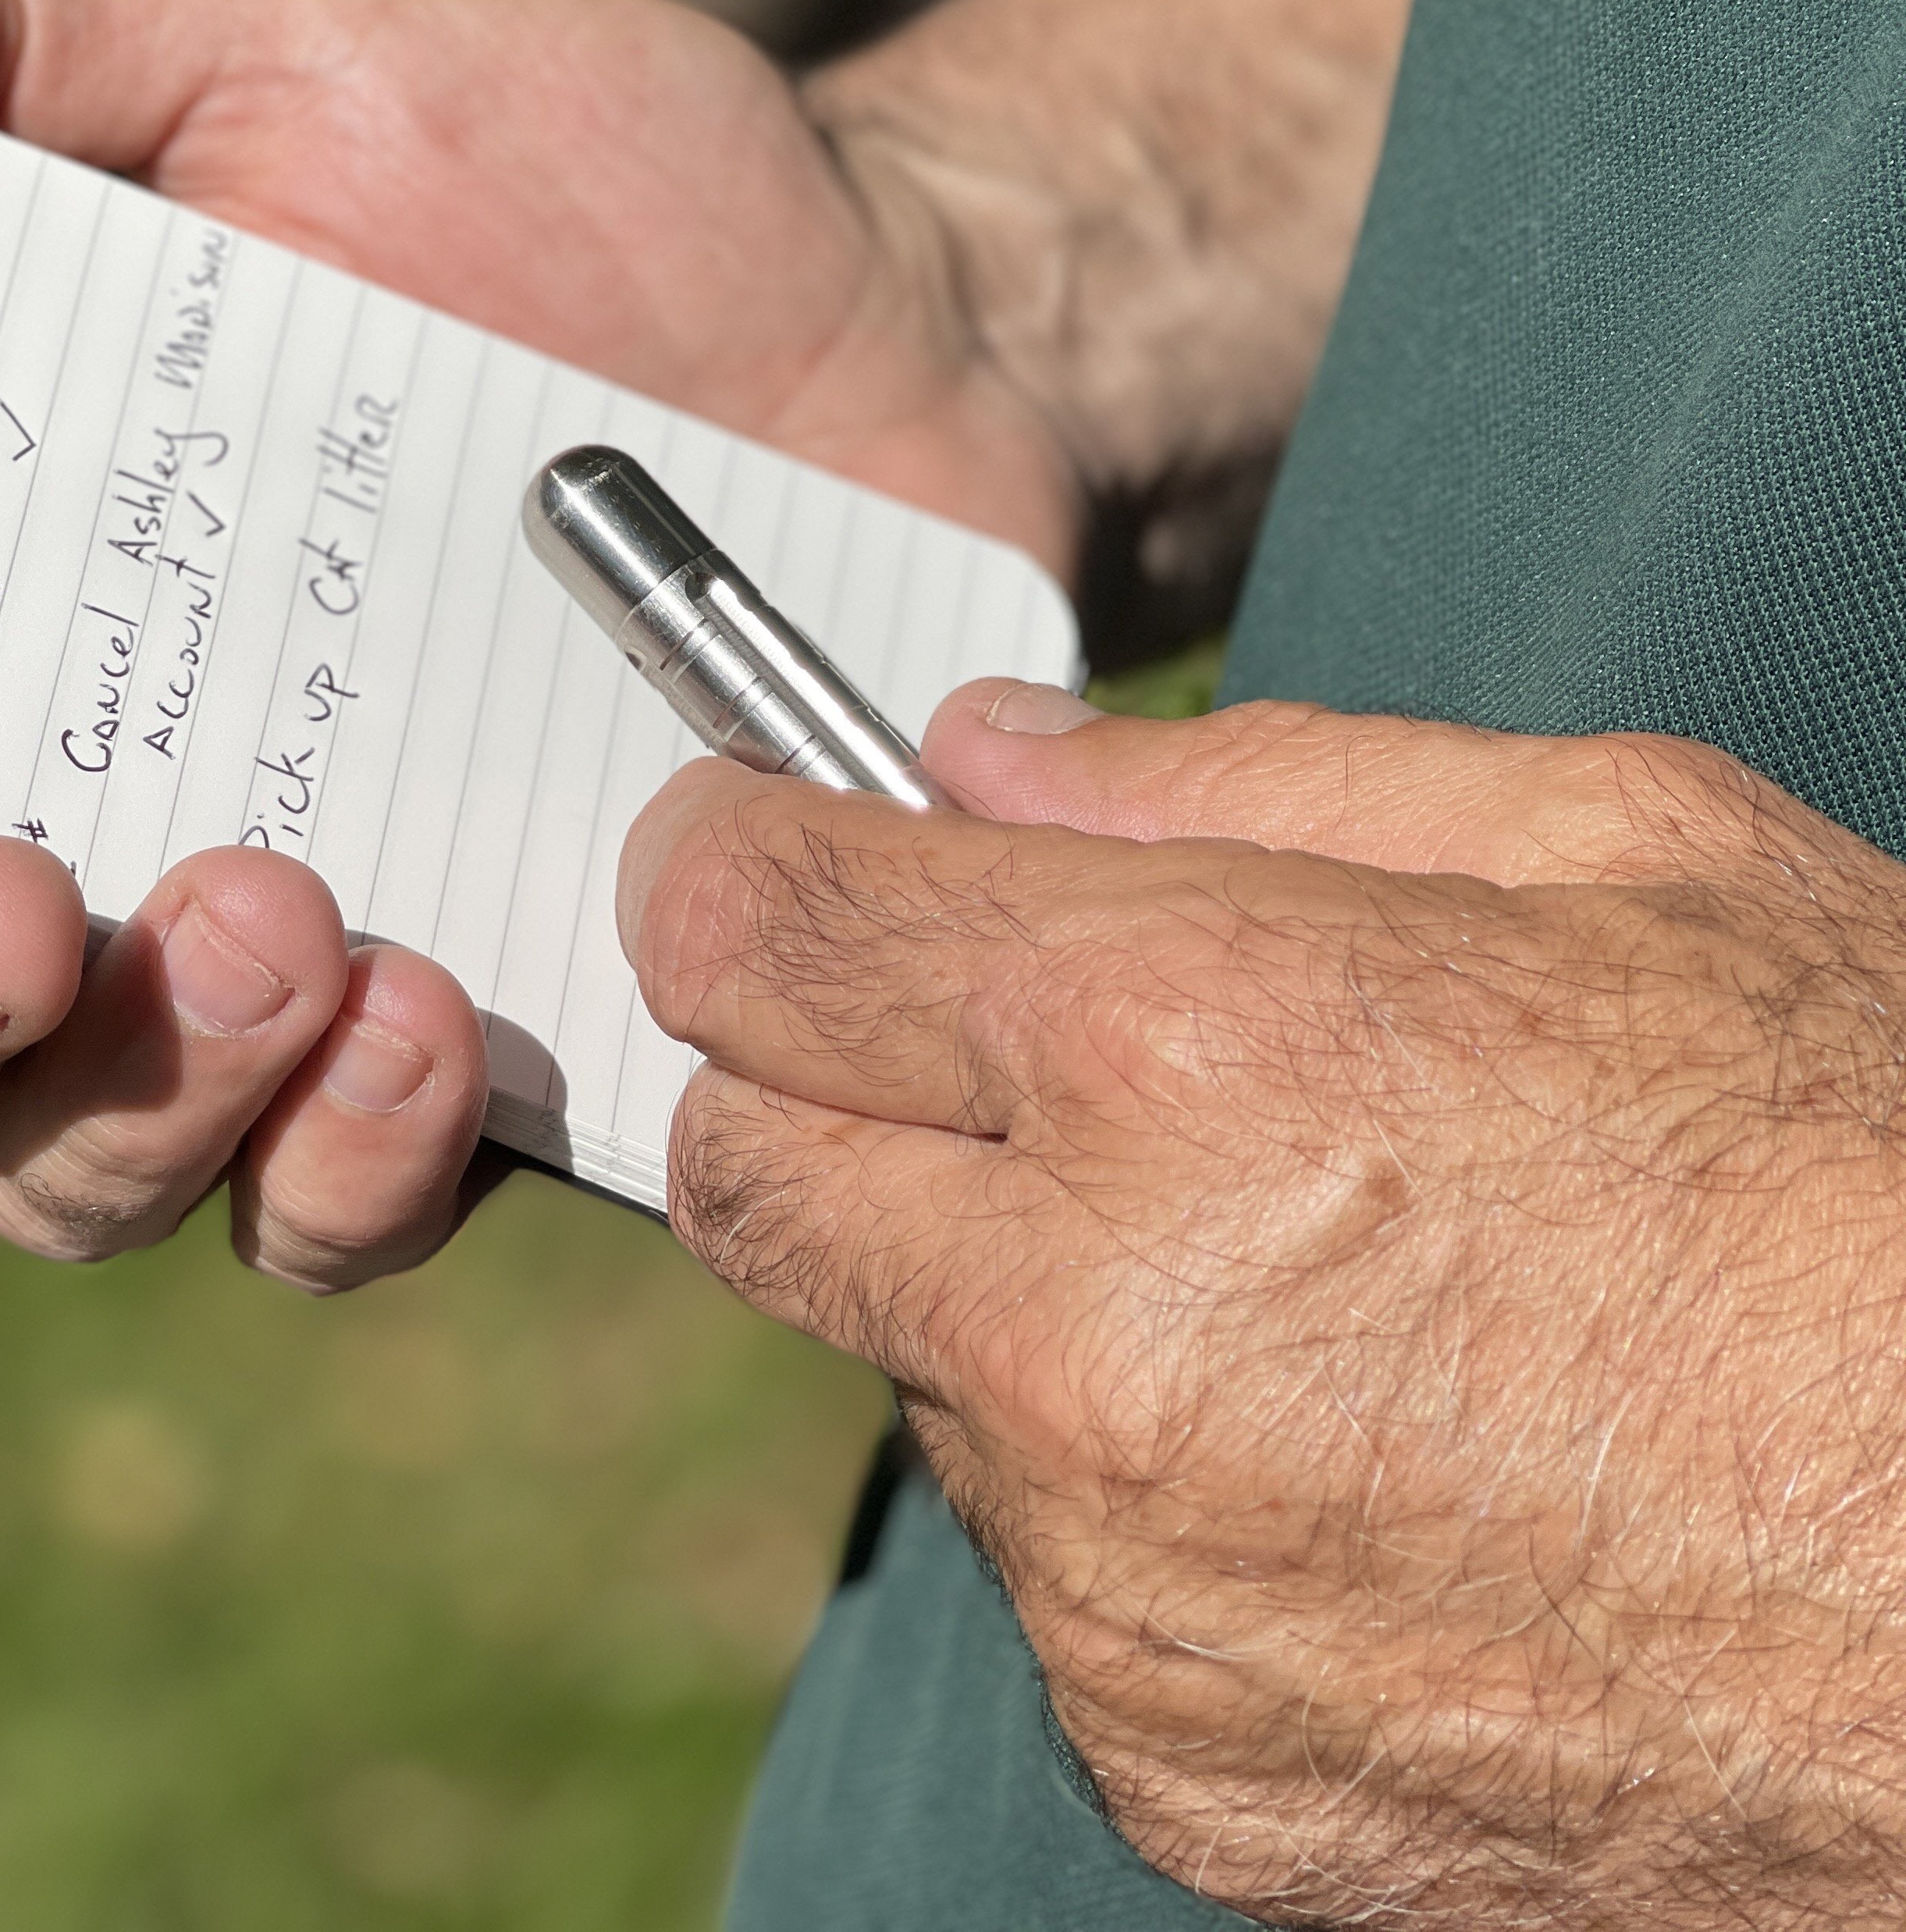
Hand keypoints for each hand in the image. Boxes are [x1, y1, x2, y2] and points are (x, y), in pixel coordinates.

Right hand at [0, 0, 1072, 1288]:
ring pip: (87, 1173)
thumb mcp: (284, 37)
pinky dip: (353, 1171)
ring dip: (138, 1101)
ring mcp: (284, 971)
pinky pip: (342, 1220)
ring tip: (294, 925)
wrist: (909, 322)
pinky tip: (445, 1016)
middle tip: (14, 906)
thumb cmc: (577, 181)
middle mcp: (96, 818)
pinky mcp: (486, 1063)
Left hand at [622, 686, 1905, 1924]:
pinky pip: (1049, 1576)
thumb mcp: (1634, 857)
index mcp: (1181, 1050)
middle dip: (815, 1092)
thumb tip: (984, 758)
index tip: (757, 863)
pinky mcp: (1172, 1761)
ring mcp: (1118, 1579)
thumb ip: (1247, 782)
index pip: (745, 929)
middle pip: (740, 1170)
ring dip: (1004, 1305)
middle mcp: (1090, 1330)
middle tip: (989, 1065)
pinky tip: (1356, 1465)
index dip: (729, 871)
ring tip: (1288, 1285)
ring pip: (903, 1376)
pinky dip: (1131, 1503)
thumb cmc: (1898, 1184)